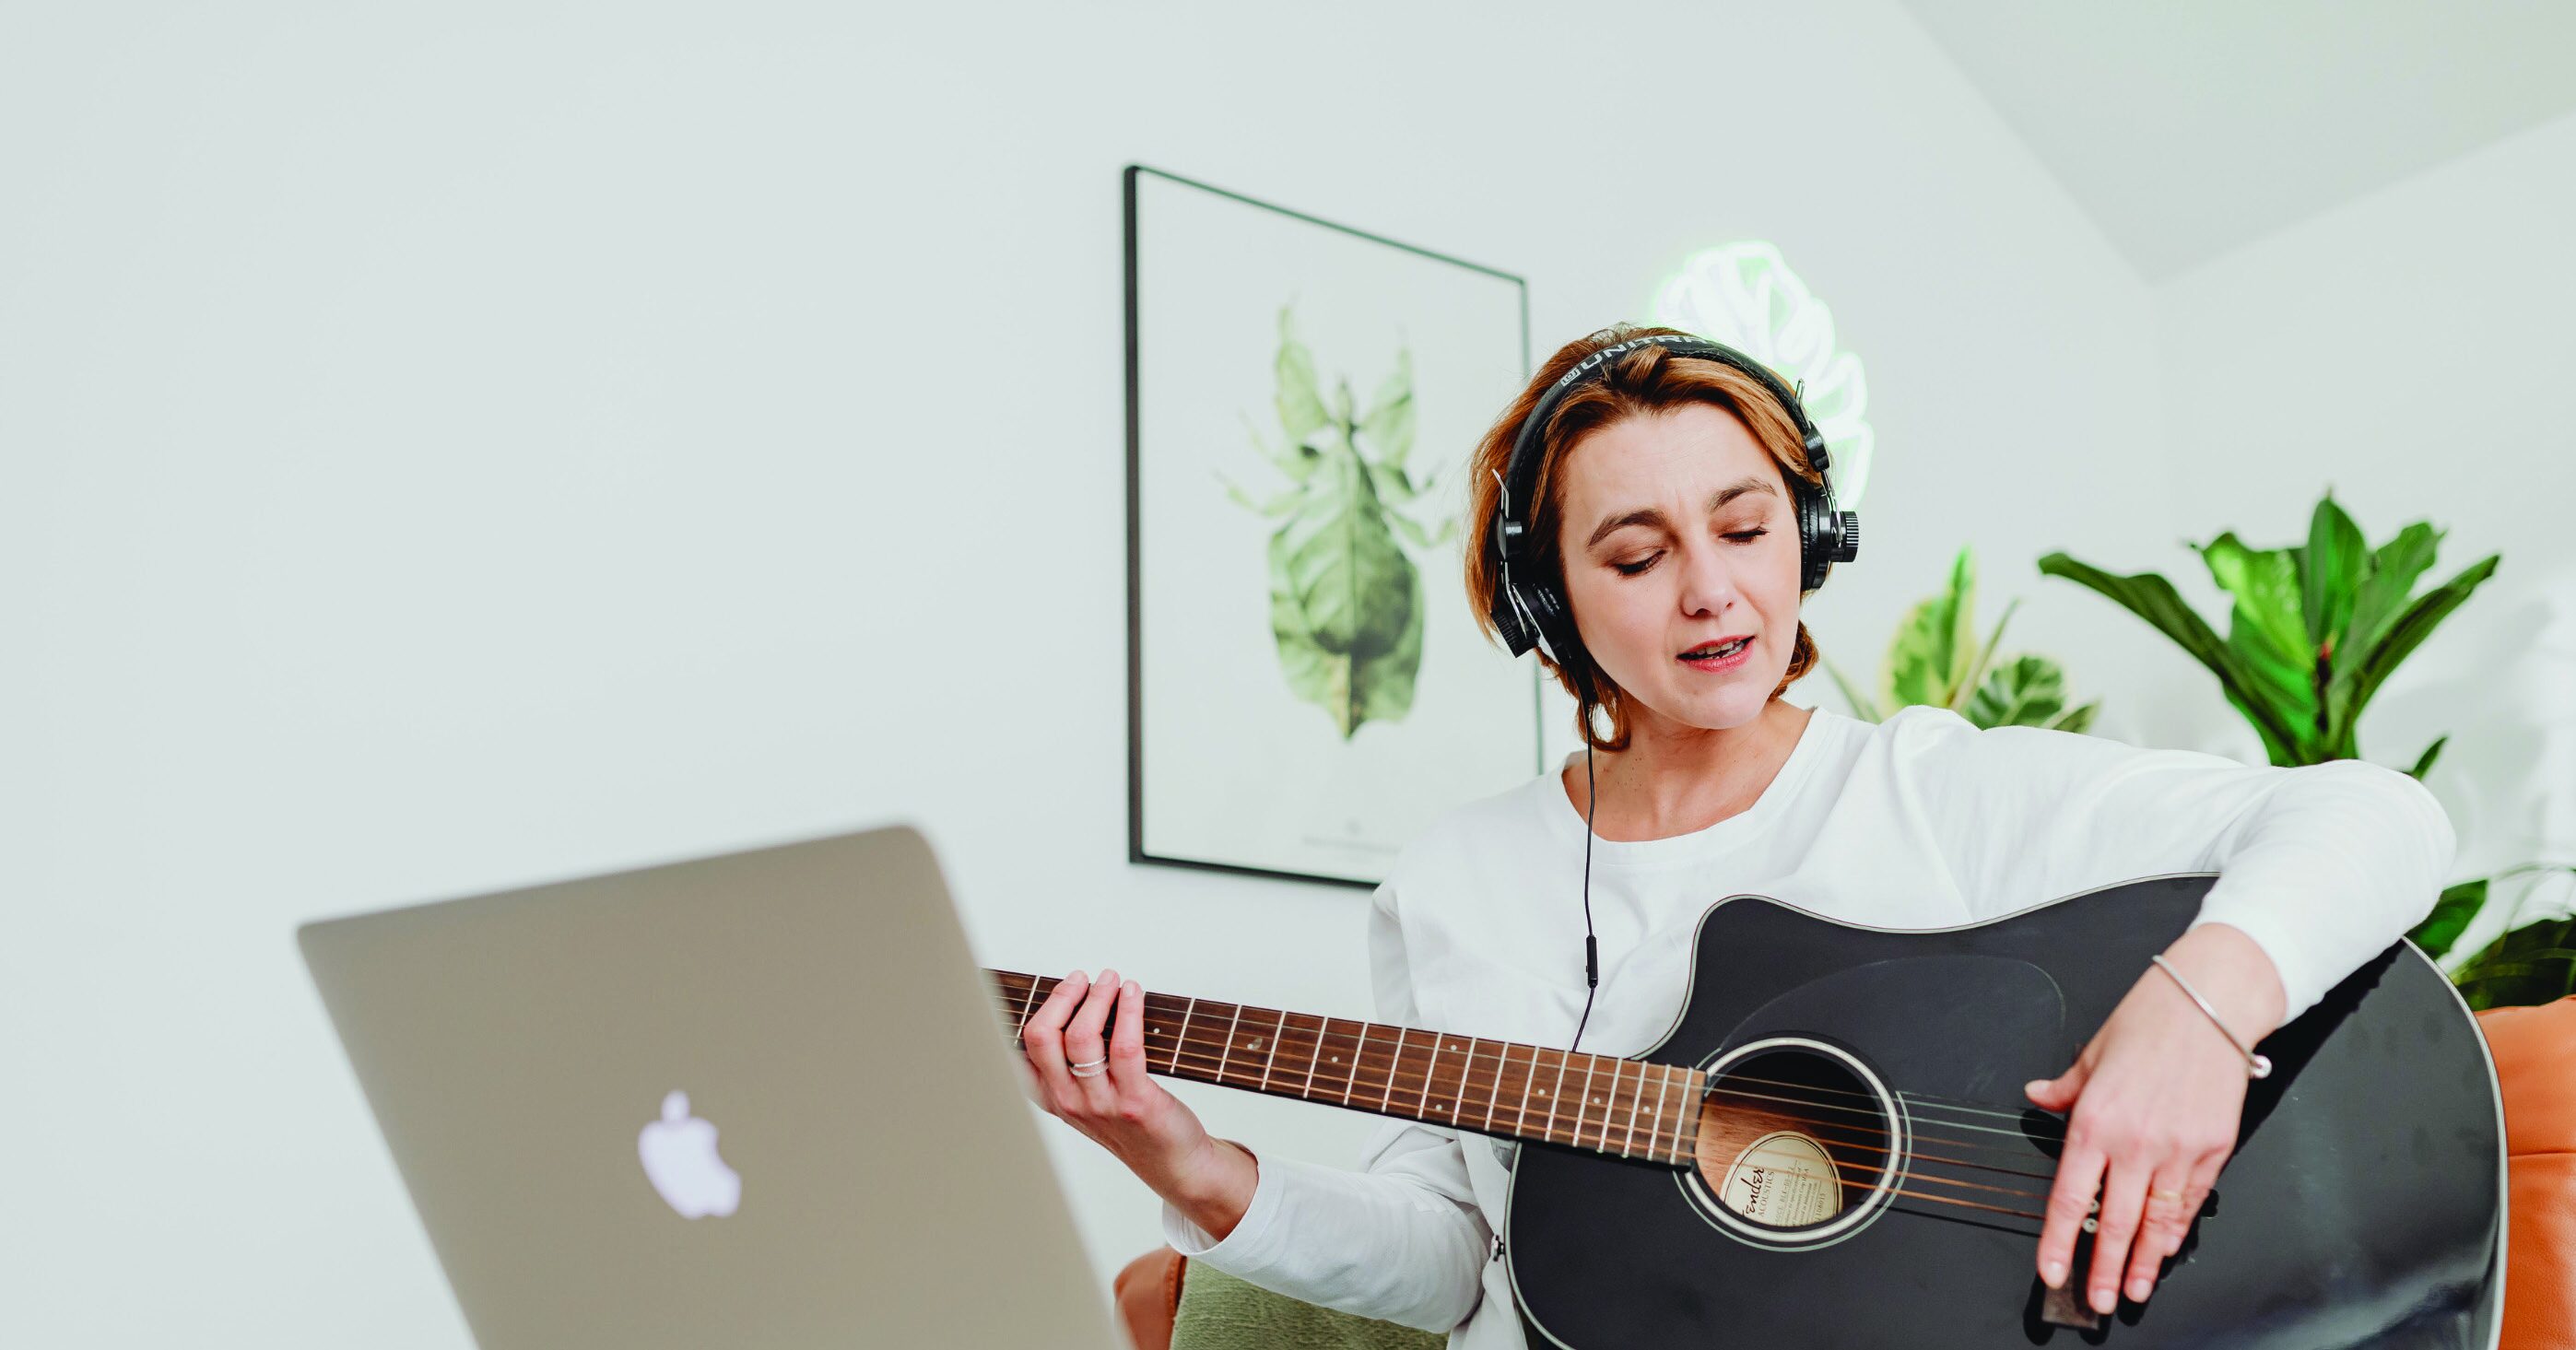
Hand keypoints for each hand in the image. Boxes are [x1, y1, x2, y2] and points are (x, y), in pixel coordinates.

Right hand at [1017, 967, 1259, 1238]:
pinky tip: (1133, 994)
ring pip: (1082, 1037)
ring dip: (1097, 998)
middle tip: (1084, 978)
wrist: (1172, 1162)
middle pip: (1043, 1037)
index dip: (1044, 1007)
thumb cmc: (1132, 1123)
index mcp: (1052, 1098)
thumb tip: (1079, 1002)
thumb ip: (1072, 1063)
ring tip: (1111, 980)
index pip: (1025, 1048)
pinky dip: (1129, 1010)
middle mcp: (1069, 1102)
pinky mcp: (1135, 1102)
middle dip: (1063, 996)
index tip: (1065, 985)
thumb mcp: (1088, 1097)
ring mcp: (1100, 1104)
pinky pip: (1125, 1046)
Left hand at [2023, 924, 2283, 1314]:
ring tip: (2132, 1289)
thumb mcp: (2093, 1051)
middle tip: (2095, 1300)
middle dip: (2101, 1268)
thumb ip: (2065, 1088)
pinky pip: (2191, 1201)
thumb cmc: (2151, 1020)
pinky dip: (2178, 1229)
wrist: (2211, 1002)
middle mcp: (2135, 1141)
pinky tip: (2167, 1249)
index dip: (2058, 1240)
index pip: (2068, 1195)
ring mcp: (2177, 1148)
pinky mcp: (2213, 1148)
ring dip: (2143, 1261)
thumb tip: (2038, 1097)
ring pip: (2155, 1221)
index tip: (2052, 1271)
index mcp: (2095, 1120)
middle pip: (2112, 1221)